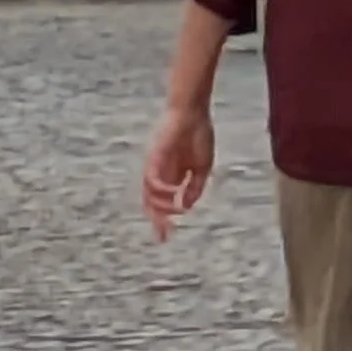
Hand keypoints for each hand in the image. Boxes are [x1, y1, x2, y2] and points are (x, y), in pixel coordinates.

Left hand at [143, 104, 214, 239]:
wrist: (193, 112)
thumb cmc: (199, 134)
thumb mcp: (203, 167)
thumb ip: (195, 187)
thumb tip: (186, 206)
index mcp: (172, 176)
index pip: (162, 203)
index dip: (164, 221)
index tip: (166, 237)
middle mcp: (160, 174)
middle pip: (151, 204)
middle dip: (157, 222)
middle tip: (164, 237)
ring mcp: (155, 167)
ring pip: (149, 195)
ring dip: (161, 207)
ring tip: (175, 211)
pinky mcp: (153, 158)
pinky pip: (152, 180)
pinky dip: (162, 190)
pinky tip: (175, 193)